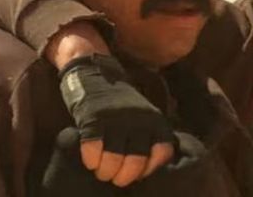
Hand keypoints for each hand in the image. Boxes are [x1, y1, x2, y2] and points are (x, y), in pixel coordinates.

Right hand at [58, 53, 175, 185]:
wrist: (94, 73)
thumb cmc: (119, 102)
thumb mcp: (144, 113)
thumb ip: (149, 134)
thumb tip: (149, 166)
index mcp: (154, 118)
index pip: (162, 152)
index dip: (150, 168)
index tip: (139, 173)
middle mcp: (139, 118)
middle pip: (136, 160)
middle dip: (124, 176)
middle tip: (116, 178)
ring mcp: (116, 118)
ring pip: (114, 159)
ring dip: (106, 171)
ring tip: (102, 172)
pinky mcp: (93, 118)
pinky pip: (93, 149)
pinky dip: (91, 160)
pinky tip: (90, 161)